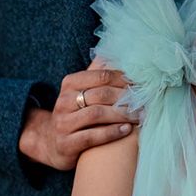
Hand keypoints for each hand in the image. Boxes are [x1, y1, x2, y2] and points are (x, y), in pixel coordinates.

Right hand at [18, 66, 136, 170]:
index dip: (123, 80)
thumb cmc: (75, 112)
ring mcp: (63, 123)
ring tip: (140, 116)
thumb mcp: (81, 90)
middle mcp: (64, 101)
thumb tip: (115, 51)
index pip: (101, 76)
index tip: (141, 85)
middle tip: (144, 102)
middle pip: (101, 95)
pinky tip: (126, 130)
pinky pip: (92, 136)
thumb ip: (97, 73)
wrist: (51, 143)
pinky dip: (112, 132)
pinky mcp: (66, 144)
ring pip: (97, 114)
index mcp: (70, 83)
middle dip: (126, 98)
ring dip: (122, 114)